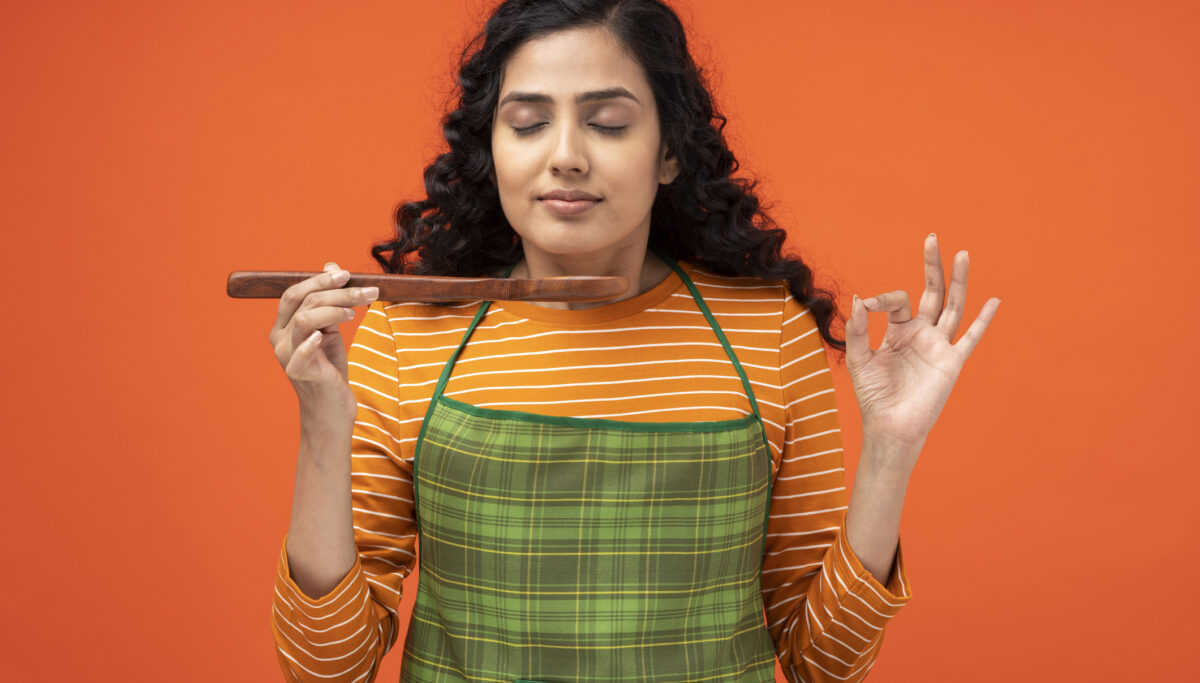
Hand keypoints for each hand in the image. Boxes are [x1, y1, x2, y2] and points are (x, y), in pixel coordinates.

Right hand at [268, 261, 378, 426]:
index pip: (295, 293)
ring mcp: (286, 356)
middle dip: (333, 290)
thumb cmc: (331, 369)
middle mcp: (280, 338)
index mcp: (284, 326)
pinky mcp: (297, 373)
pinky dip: (311, 341)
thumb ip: (329, 302)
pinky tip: (323, 337)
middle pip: (301, 301)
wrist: (332, 410)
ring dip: (334, 309)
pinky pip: (300, 352)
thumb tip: (332, 266)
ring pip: (304, 319)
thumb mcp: (331, 330)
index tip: (347, 274)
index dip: (319, 279)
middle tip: (365, 289)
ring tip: (354, 314)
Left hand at [845, 235, 999, 466]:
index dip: (882, 298)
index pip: (897, 301)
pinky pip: (970, 338)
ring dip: (958, 280)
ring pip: (953, 306)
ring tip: (962, 253)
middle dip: (931, 266)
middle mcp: (922, 334)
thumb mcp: (859, 359)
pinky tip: (994, 302)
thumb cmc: (873, 396)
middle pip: (931, 292)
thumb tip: (859, 299)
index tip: (868, 307)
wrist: (890, 426)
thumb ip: (858, 330)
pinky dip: (983, 321)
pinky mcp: (951, 361)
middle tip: (931, 237)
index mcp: (899, 331)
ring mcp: (939, 346)